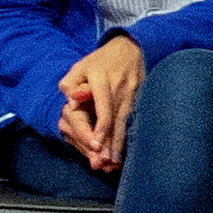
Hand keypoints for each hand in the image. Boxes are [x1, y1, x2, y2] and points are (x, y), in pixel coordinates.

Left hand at [57, 34, 144, 172]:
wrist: (130, 48)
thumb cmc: (100, 61)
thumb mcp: (80, 67)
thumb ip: (71, 84)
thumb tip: (71, 102)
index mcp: (102, 78)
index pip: (103, 107)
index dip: (101, 127)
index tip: (96, 145)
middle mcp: (119, 87)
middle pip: (116, 120)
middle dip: (111, 143)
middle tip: (105, 164)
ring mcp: (133, 92)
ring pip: (126, 122)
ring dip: (121, 144)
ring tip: (115, 164)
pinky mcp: (141, 97)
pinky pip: (134, 120)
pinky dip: (129, 136)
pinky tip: (127, 152)